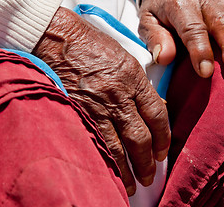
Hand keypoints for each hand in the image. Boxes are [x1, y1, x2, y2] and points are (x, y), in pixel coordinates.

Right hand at [32, 7, 170, 195]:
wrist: (60, 40)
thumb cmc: (96, 47)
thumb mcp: (129, 60)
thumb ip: (143, 87)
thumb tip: (156, 110)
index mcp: (135, 80)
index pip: (157, 116)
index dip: (163, 139)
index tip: (163, 152)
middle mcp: (119, 96)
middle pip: (140, 137)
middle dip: (148, 161)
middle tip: (150, 175)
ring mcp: (98, 106)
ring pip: (118, 146)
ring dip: (128, 169)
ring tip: (133, 184)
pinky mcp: (79, 112)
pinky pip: (95, 142)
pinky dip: (105, 160)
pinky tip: (110, 172)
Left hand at [139, 0, 223, 77]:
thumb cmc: (161, 11)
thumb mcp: (148, 22)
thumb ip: (155, 38)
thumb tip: (165, 58)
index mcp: (180, 5)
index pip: (192, 29)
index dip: (200, 50)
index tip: (206, 72)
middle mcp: (205, 0)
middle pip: (221, 20)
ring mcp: (223, 0)